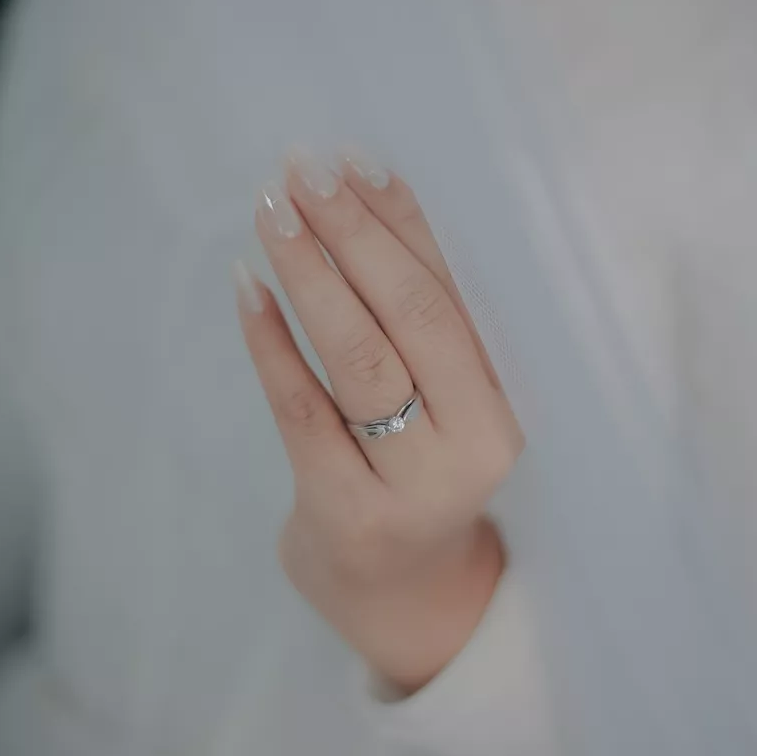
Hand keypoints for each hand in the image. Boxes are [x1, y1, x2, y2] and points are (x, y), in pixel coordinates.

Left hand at [235, 146, 524, 693]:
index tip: (357, 157)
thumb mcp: (448, 405)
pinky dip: (271, 342)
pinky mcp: (344, 513)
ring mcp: (409, 486)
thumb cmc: (423, 476)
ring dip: (311, 272)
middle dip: (353, 233)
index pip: (452, 293)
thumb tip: (370, 199)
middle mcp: (473, 445)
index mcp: (509, 404)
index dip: (404, 221)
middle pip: (410, 316)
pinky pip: (302, 410)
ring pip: (358, 358)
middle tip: (303, 169)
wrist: (404, 598)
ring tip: (272, 209)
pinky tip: (247, 286)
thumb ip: (425, 324)